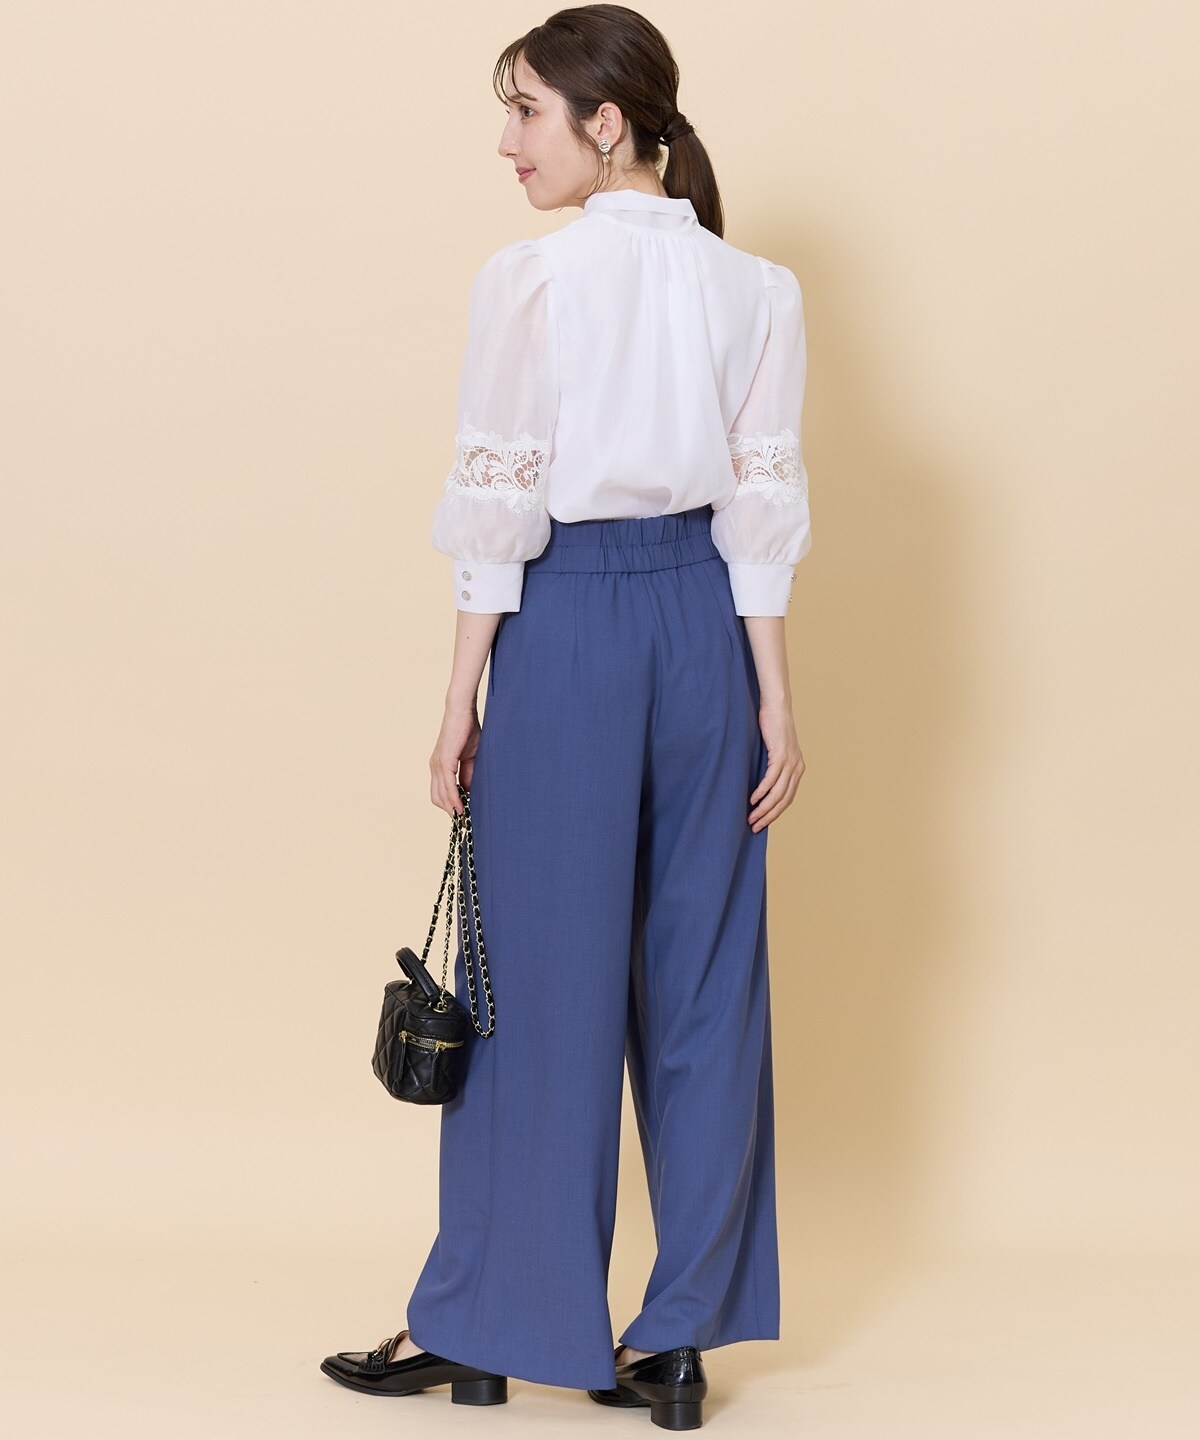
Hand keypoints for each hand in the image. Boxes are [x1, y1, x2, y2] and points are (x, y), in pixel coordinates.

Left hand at [430, 702, 480, 817]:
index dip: (450, 805)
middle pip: (437, 798)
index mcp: (439, 766)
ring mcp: (437, 765)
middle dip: (450, 810)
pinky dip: (454, 798)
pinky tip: (462, 807)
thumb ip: (468, 774)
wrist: (462, 711)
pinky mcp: (444, 761)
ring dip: (452, 807)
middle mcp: (435, 767)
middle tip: (464, 820)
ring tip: (464, 817)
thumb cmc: (468, 730)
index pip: (440, 793)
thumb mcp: (470, 757)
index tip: (462, 814)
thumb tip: (468, 792)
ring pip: (441, 795)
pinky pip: (448, 786)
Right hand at [748, 701, 805, 830]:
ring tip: (751, 817)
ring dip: (764, 808)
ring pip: (778, 793)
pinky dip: (762, 792)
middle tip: (754, 826)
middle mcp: (797, 768)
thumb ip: (771, 767)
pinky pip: (771, 779)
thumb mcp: (774, 751)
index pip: (788, 799)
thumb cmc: (771, 728)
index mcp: (798, 770)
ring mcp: (790, 762)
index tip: (762, 824)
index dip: (775, 813)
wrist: (777, 707)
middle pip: (784, 800)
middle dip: (769, 816)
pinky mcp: (781, 755)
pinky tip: (753, 799)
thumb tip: (759, 785)